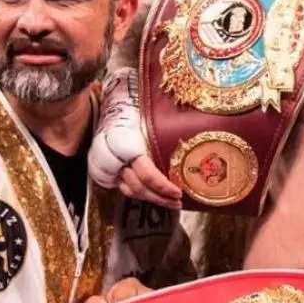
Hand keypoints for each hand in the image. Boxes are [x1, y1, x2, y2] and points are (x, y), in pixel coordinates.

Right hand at [89, 69, 181, 208]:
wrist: (111, 101)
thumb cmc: (134, 104)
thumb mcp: (150, 113)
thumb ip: (168, 124)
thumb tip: (200, 127)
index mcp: (125, 142)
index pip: (145, 173)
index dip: (162, 186)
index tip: (178, 191)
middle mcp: (112, 156)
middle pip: (138, 186)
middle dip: (159, 197)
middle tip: (178, 201)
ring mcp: (105, 165)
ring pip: (130, 190)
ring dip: (151, 198)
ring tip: (170, 201)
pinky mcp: (103, 169)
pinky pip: (122, 187)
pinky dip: (139, 193)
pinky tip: (154, 194)